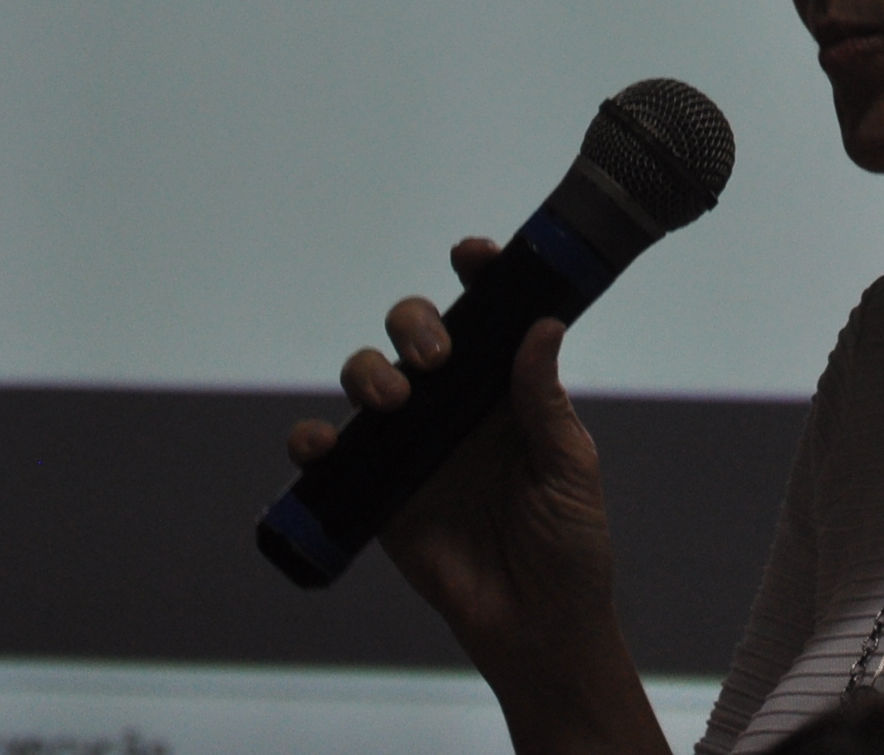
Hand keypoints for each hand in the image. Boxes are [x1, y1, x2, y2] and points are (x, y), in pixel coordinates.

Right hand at [285, 238, 631, 697]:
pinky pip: (332, 454)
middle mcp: (455, 407)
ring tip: (394, 400)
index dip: (476, 276)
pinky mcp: (378, 490)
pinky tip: (320, 445)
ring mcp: (413, 445)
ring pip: (369, 377)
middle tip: (435, 359)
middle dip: (414, 322)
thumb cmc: (569, 548)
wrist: (535, 627)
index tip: (470, 256)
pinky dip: (313, 441)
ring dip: (368, 371)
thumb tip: (540, 327)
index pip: (487, 318)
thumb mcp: (569, 470)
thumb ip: (545, 403)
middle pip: (416, 333)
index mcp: (507, 392)